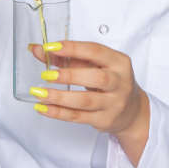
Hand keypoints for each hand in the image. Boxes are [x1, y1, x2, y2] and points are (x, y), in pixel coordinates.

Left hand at [29, 40, 150, 164]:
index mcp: (119, 62)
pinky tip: (43, 107)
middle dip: (69, 76)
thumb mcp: (94, 65)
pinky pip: (78, 116)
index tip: (50, 47)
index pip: (95, 51)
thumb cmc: (109, 82)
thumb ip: (67, 57)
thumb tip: (37, 50)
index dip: (72, 48)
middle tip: (46, 75)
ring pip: (85, 101)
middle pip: (96, 78)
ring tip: (39, 93)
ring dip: (60, 97)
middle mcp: (120, 82)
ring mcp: (114, 103)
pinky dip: (58, 112)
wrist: (132, 110)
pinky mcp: (105, 120)